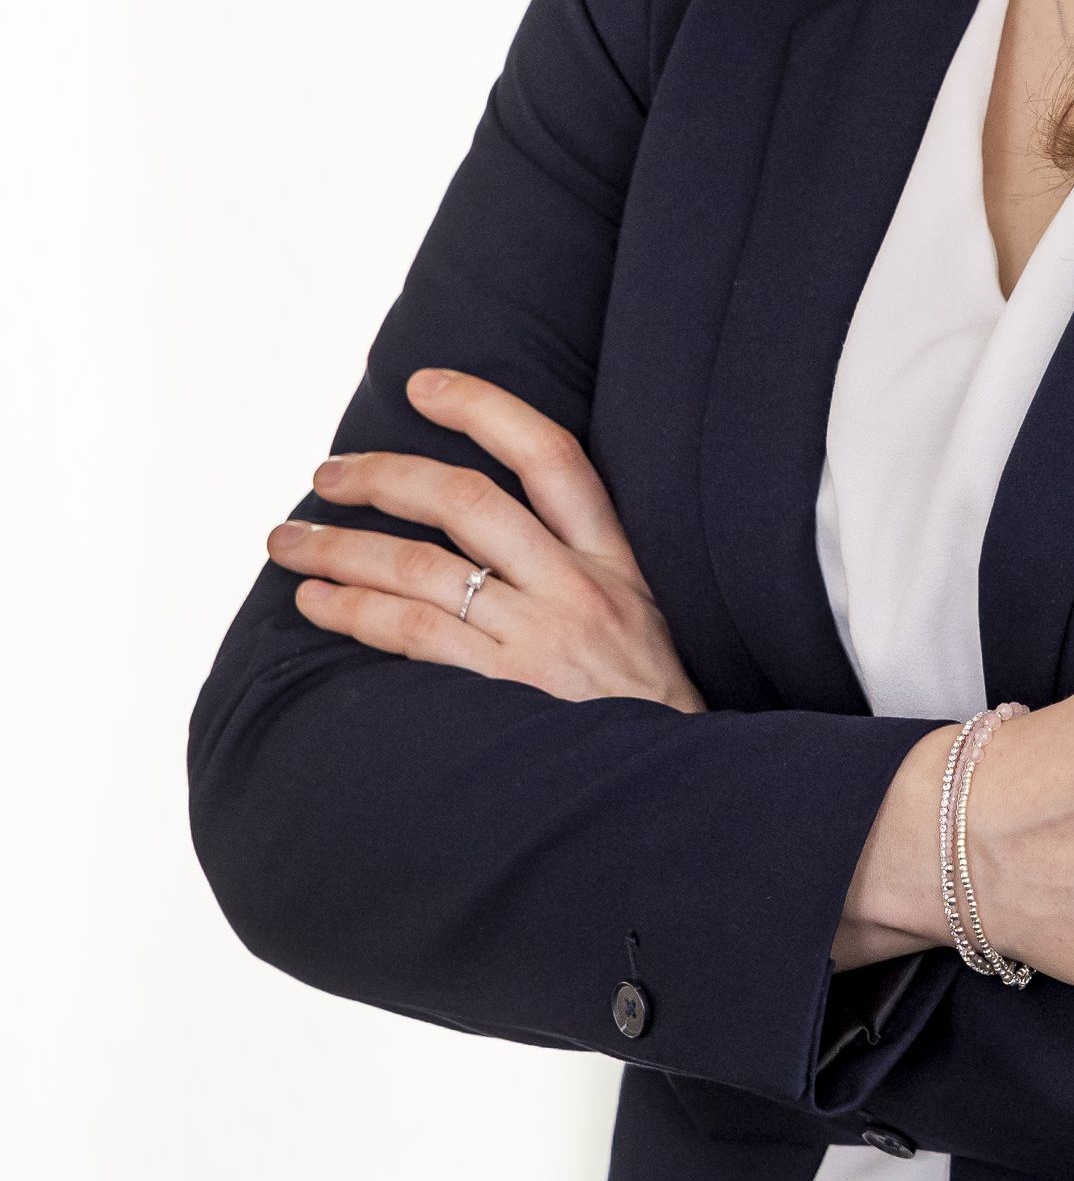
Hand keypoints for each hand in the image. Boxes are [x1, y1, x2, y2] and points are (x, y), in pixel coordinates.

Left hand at [265, 369, 705, 713]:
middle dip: (383, 476)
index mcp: (614, 563)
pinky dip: (354, 612)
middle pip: (468, 501)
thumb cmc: (645, 714)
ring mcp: (541, 641)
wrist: (677, 796)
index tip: (423, 384)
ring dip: (341, 548)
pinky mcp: (506, 693)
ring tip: (289, 542)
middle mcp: (578, 590)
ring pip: (422, 567)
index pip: (552, 456)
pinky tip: (316, 604)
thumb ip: (579, 572)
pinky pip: (413, 636)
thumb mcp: (643, 622)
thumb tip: (482, 532)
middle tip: (327, 475)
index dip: (484, 408)